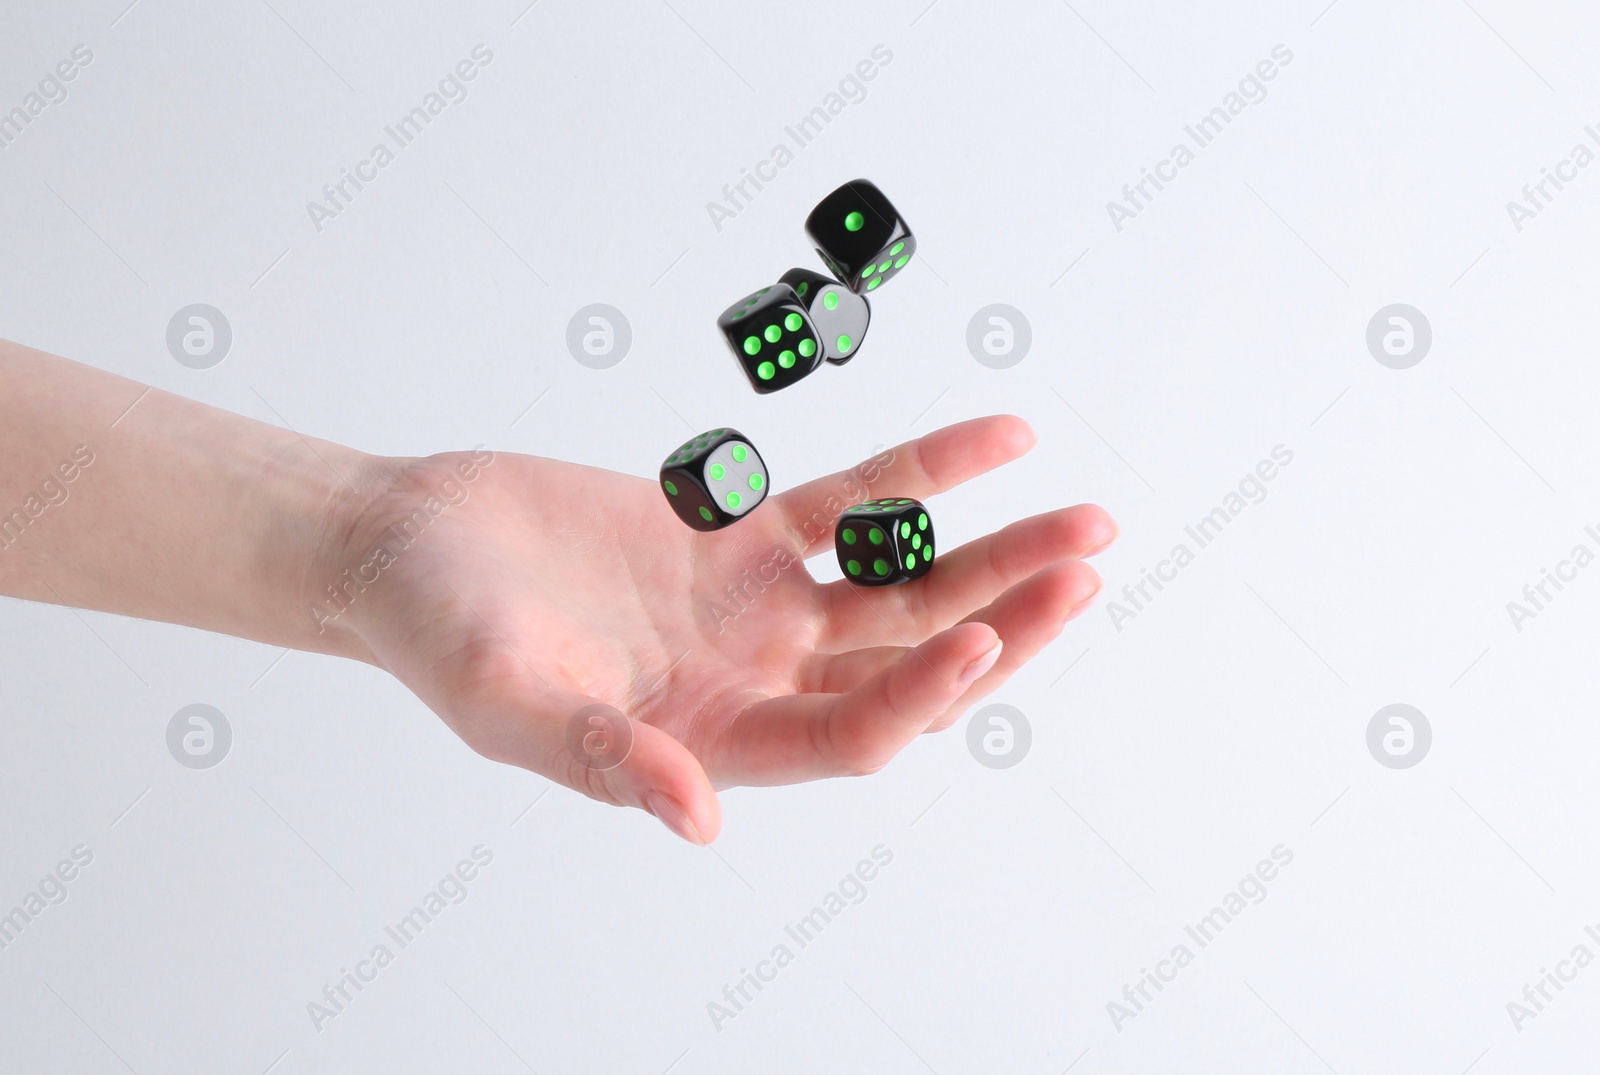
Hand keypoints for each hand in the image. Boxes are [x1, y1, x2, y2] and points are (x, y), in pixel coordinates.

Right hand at [320, 416, 1114, 842]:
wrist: (408, 546)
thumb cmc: (437, 632)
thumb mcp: (506, 700)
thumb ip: (600, 757)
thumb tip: (699, 821)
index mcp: (711, 741)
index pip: (848, 733)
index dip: (919, 696)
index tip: (982, 639)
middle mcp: (754, 678)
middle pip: (907, 660)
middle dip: (1002, 623)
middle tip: (1083, 574)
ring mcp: (757, 604)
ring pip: (901, 584)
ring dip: (989, 554)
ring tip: (1081, 521)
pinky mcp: (742, 534)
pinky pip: (855, 501)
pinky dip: (924, 473)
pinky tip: (1000, 439)